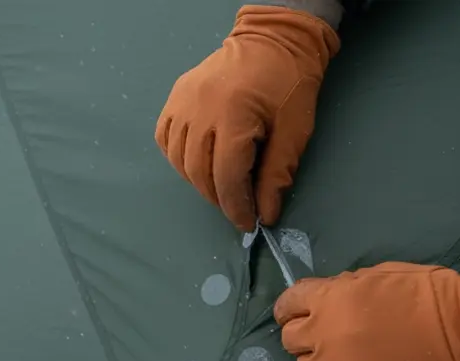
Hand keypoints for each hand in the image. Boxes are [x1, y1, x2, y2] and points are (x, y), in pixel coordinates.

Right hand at [154, 6, 339, 230]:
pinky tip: (197, 164)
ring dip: (198, 182)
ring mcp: (182, 102)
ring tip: (221, 186)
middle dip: (219, 198)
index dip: (236, 206)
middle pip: (199, 172)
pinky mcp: (175, 97)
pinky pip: (165, 139)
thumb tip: (266, 213)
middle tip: (239, 207)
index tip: (249, 223)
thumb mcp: (295, 130)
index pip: (226, 176)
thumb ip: (277, 174)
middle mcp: (199, 109)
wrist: (274, 38)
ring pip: (178, 160)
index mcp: (233, 115)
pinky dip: (178, 158)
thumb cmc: (290, 83)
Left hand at [272, 262, 459, 360]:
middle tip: (329, 338)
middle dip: (306, 337)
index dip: (292, 309)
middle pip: (291, 340)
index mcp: (329, 300)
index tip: (297, 315)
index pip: (289, 305)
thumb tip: (328, 299)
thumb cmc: (429, 295)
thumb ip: (344, 289)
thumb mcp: (378, 276)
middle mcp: (323, 336)